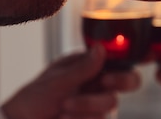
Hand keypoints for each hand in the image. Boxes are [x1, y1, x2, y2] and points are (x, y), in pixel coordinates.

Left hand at [2, 44, 140, 118]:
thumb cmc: (33, 100)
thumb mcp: (56, 82)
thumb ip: (82, 69)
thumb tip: (101, 48)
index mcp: (88, 66)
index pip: (118, 63)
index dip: (126, 68)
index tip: (113, 76)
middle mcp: (96, 84)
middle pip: (125, 84)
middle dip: (114, 86)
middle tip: (98, 86)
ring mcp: (95, 105)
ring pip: (109, 106)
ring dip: (85, 107)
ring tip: (62, 109)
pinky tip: (62, 118)